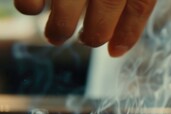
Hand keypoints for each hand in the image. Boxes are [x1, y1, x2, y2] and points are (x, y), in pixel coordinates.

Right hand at [14, 0, 156, 56]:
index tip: (116, 51)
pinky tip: (34, 10)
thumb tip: (120, 41)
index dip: (130, 30)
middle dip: (96, 32)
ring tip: (56, 36)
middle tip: (87, 40)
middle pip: (108, 3)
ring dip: (61, 26)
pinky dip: (30, 7)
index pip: (140, 3)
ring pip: (68, 4)